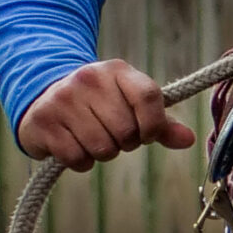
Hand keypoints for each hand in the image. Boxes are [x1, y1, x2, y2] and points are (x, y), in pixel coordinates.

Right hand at [17, 61, 197, 169]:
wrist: (43, 94)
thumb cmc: (98, 104)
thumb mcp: (128, 104)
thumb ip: (159, 123)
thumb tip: (189, 140)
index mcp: (116, 70)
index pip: (149, 97)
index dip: (153, 125)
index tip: (146, 135)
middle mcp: (88, 79)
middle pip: (126, 131)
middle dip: (124, 143)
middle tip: (111, 134)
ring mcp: (63, 99)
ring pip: (102, 148)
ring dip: (102, 154)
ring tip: (91, 138)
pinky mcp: (43, 121)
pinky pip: (77, 158)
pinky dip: (80, 162)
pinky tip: (73, 145)